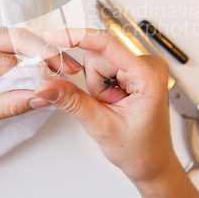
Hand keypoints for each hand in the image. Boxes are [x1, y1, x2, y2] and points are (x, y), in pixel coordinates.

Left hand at [0, 28, 81, 141]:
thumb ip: (9, 106)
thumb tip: (42, 98)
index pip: (7, 61)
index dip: (37, 72)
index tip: (60, 83)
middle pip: (14, 37)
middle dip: (45, 53)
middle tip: (69, 67)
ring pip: (15, 35)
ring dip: (41, 49)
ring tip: (63, 65)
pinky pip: (9, 39)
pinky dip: (29, 49)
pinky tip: (46, 61)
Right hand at [34, 28, 179, 186]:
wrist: (152, 162)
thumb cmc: (140, 149)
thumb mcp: (101, 125)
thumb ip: (71, 101)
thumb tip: (47, 86)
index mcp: (148, 75)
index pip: (107, 45)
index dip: (77, 37)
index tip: (55, 35)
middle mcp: (149, 64)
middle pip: (99, 54)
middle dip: (93, 81)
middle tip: (106, 105)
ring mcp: (142, 65)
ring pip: (99, 59)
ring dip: (97, 84)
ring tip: (112, 105)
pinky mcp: (134, 68)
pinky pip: (104, 65)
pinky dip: (102, 84)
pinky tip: (115, 100)